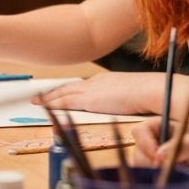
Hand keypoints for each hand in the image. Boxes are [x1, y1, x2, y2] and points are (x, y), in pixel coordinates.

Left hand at [34, 72, 158, 115]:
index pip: (83, 86)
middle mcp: (96, 82)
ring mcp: (91, 89)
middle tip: (40, 96)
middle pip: (69, 87)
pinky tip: (42, 106)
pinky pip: (64, 101)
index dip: (69, 89)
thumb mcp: (134, 98)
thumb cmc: (150, 95)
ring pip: (63, 93)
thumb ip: (125, 102)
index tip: (60, 92)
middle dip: (54, 92)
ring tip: (36, 101)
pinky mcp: (88, 99)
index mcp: (107, 80)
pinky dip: (51, 103)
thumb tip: (127, 108)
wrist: (152, 91)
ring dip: (48, 97)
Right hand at [130, 119, 188, 188]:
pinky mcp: (163, 178)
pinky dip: (157, 186)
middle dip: (149, 163)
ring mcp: (158, 162)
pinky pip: (150, 183)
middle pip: (137, 152)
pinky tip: (173, 183)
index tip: (157, 156)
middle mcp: (156, 143)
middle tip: (167, 169)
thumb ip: (181, 146)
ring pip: (141, 169)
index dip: (145, 143)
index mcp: (163, 127)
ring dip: (153, 175)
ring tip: (176, 175)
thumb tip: (159, 155)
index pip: (141, 131)